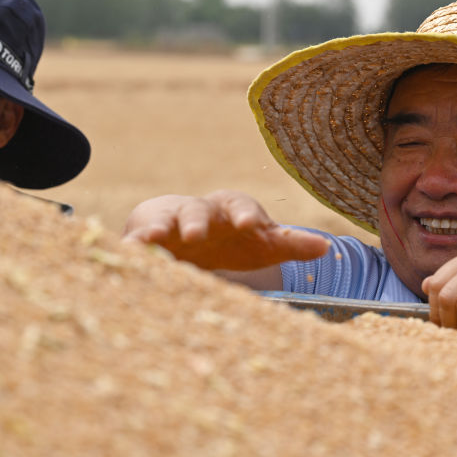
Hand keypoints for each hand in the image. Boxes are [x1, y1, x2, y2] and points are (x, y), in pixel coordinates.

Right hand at [121, 190, 328, 270]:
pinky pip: (139, 238)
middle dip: (199, 220)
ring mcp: (172, 220)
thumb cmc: (233, 239)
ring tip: (157, 238)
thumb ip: (290, 243)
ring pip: (167, 220)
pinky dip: (133, 243)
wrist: (186, 235)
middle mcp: (202, 210)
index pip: (242, 205)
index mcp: (233, 210)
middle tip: (198, 233)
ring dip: (162, 228)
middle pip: (201, 209)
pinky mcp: (147, 233)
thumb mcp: (262, 244)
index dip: (246, 213)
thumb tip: (329, 247)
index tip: (252, 224)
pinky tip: (127, 252)